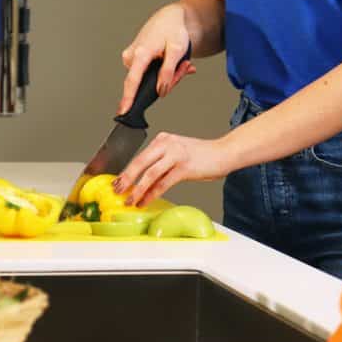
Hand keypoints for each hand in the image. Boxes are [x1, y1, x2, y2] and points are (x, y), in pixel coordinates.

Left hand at [114, 132, 228, 206]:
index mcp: (162, 140)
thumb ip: (161, 166)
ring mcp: (175, 155)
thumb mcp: (177, 156)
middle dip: (126, 179)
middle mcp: (167, 144)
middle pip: (140, 162)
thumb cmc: (202, 156)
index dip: (126, 171)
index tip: (118, 182)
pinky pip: (163, 183)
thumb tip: (144, 184)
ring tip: (130, 201)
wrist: (224, 153)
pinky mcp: (184, 167)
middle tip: (117, 191)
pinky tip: (146, 201)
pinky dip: (152, 194)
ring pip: (149, 174)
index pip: (139, 156)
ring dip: (137, 190)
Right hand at [119, 4, 196, 114]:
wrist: (169, 18)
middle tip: (184, 69)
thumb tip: (161, 91)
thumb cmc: (173, 30)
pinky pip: (147, 75)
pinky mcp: (133, 60)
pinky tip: (172, 63)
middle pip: (145, 83)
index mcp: (140, 53)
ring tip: (180, 63)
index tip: (123, 112)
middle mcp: (131, 57)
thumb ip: (168, 72)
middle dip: (168, 81)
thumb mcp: (177, 50)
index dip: (128, 99)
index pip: (132, 81)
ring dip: (167, 76)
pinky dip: (162, 72)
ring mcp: (131, 59)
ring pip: (149, 80)